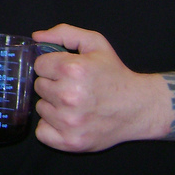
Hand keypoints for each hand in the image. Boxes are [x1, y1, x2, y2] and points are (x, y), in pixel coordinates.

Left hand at [31, 24, 168, 151]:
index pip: (39, 65)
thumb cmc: (114, 74)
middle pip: (39, 86)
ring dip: (53, 106)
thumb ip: (64, 33)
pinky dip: (51, 127)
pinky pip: (42, 132)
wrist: (138, 107)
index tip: (66, 71)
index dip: (52, 66)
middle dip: (53, 85)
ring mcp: (69, 121)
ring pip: (40, 109)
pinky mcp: (70, 142)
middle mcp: (68, 96)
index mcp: (73, 69)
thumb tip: (36, 37)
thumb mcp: (95, 44)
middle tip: (73, 87)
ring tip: (74, 104)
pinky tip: (67, 120)